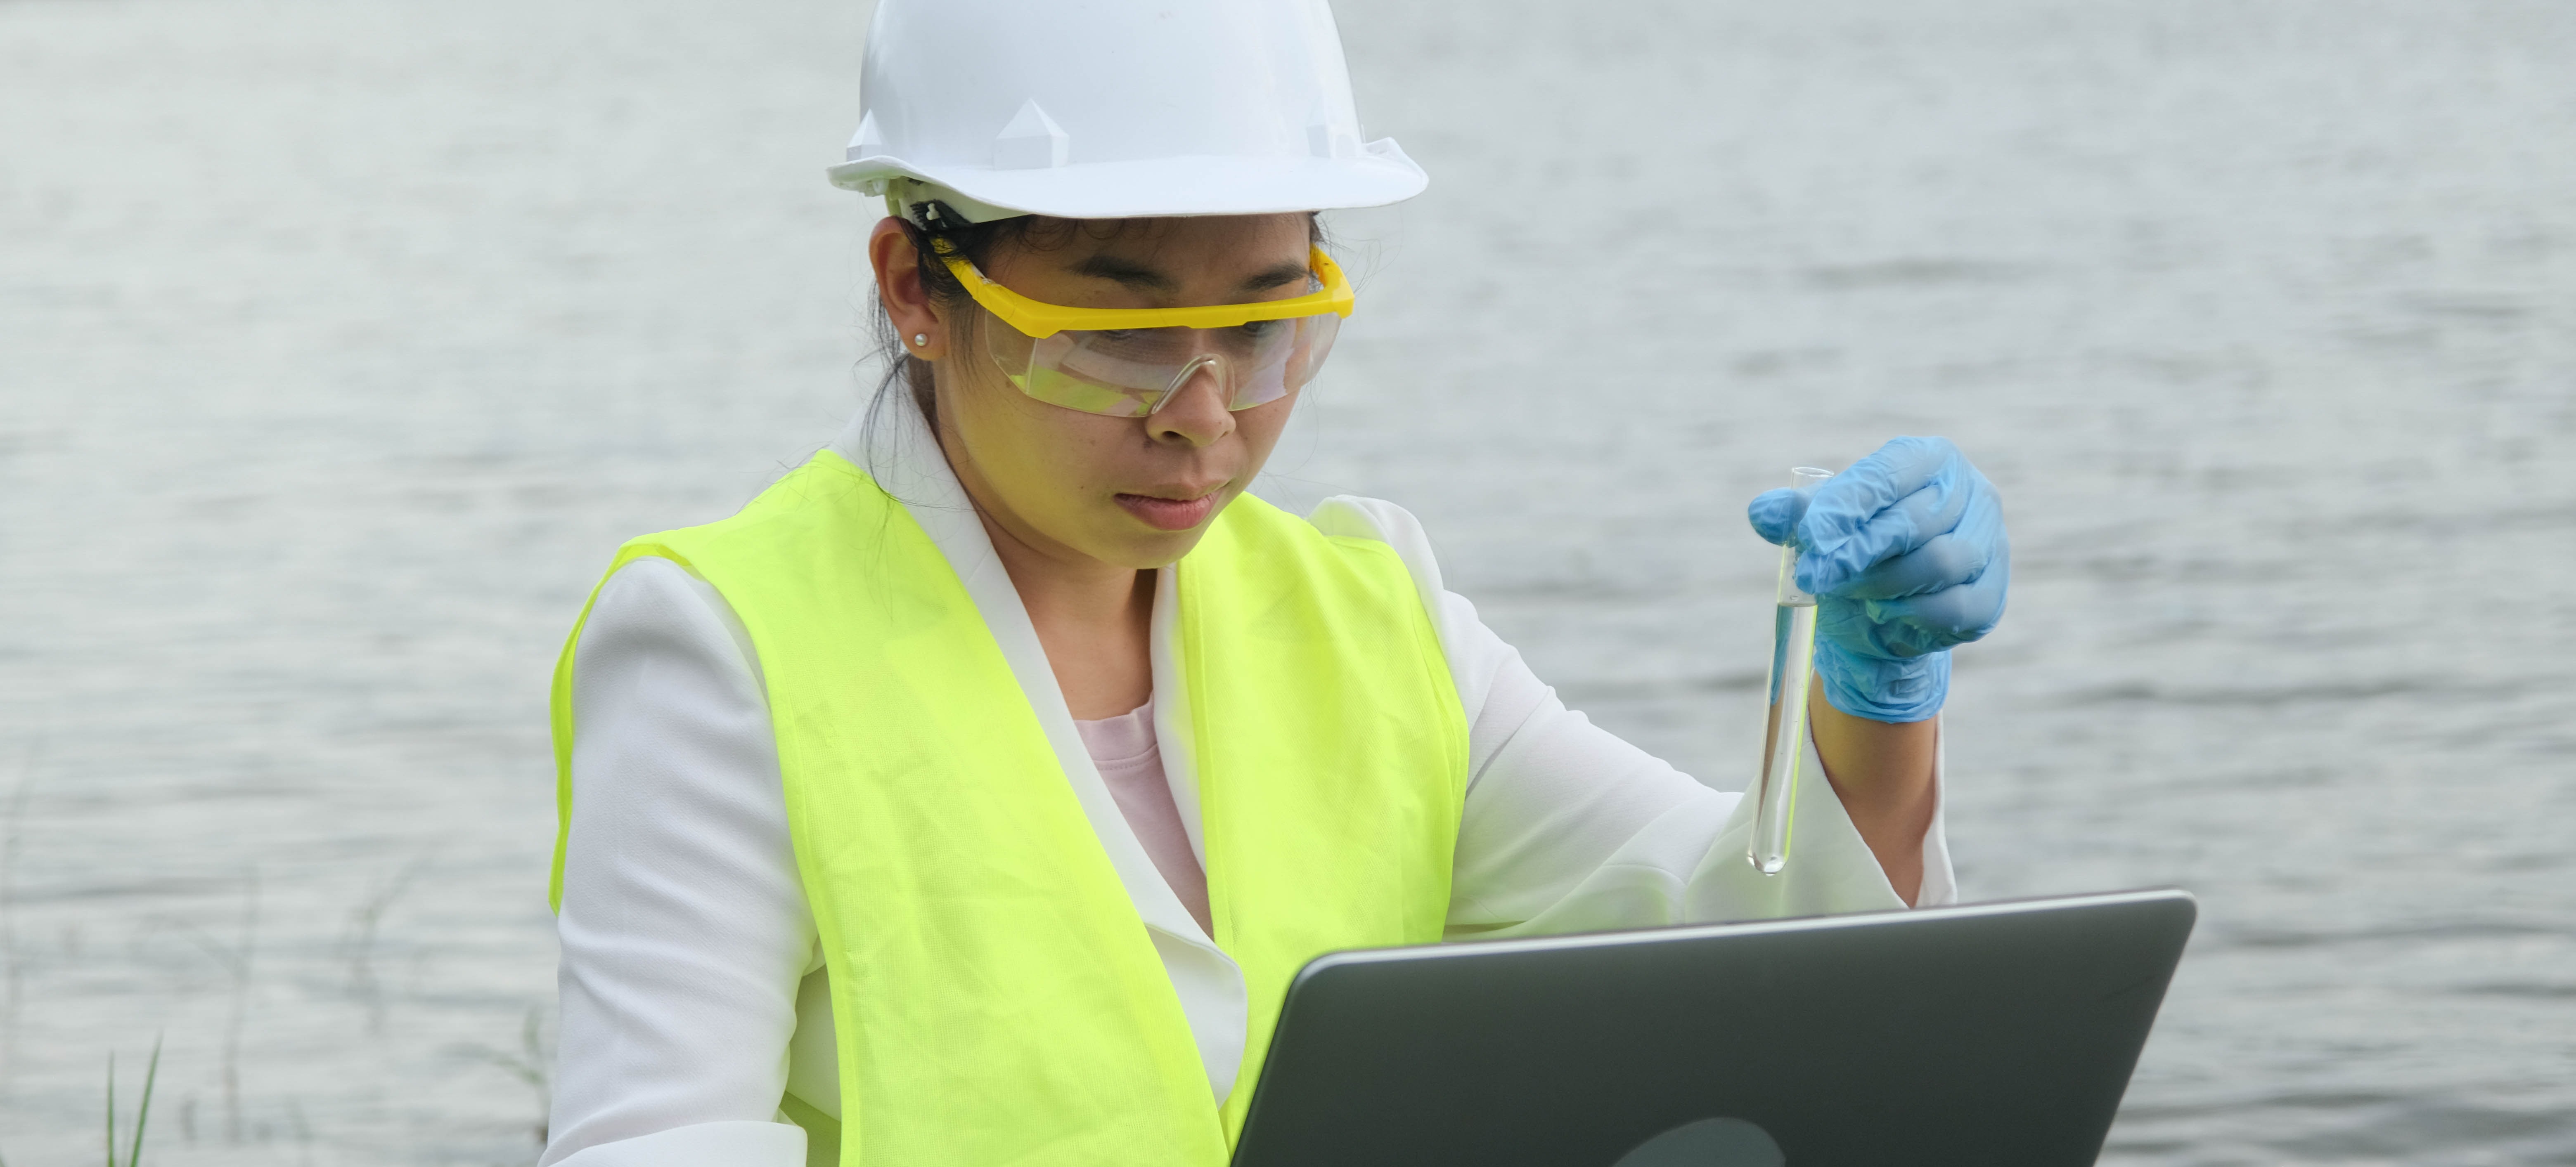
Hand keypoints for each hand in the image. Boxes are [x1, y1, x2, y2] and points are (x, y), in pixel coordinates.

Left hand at [1745, 436, 2008, 722]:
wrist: (1880, 617)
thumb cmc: (1854, 555)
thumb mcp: (1824, 532)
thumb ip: (1797, 517)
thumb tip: (1761, 511)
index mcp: (1930, 459)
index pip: (1889, 474)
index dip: (1848, 506)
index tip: (1810, 538)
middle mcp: (1971, 492)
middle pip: (1916, 521)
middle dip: (1858, 553)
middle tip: (1816, 576)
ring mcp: (1990, 543)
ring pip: (1941, 563)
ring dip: (1883, 585)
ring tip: (1850, 594)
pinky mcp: (1992, 594)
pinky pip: (1956, 607)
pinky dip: (1913, 616)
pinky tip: (1885, 616)